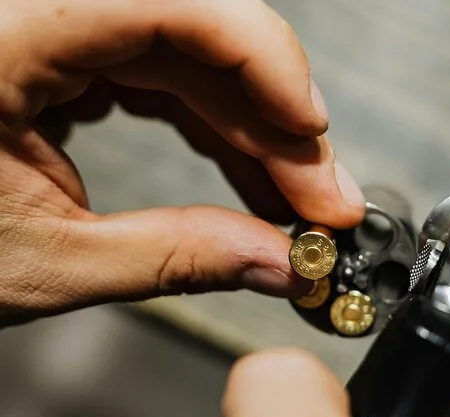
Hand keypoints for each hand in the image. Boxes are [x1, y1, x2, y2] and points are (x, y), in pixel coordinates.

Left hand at [0, 0, 365, 325]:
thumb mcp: (41, 260)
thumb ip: (172, 256)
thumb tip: (274, 263)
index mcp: (7, 30)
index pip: (173, 3)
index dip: (265, 60)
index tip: (315, 134)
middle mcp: (35, 11)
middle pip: (200, 40)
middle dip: (275, 127)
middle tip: (323, 201)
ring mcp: (54, 27)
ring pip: (193, 61)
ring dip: (255, 135)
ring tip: (294, 204)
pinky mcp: (67, 53)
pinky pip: (165, 77)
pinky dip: (214, 130)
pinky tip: (247, 179)